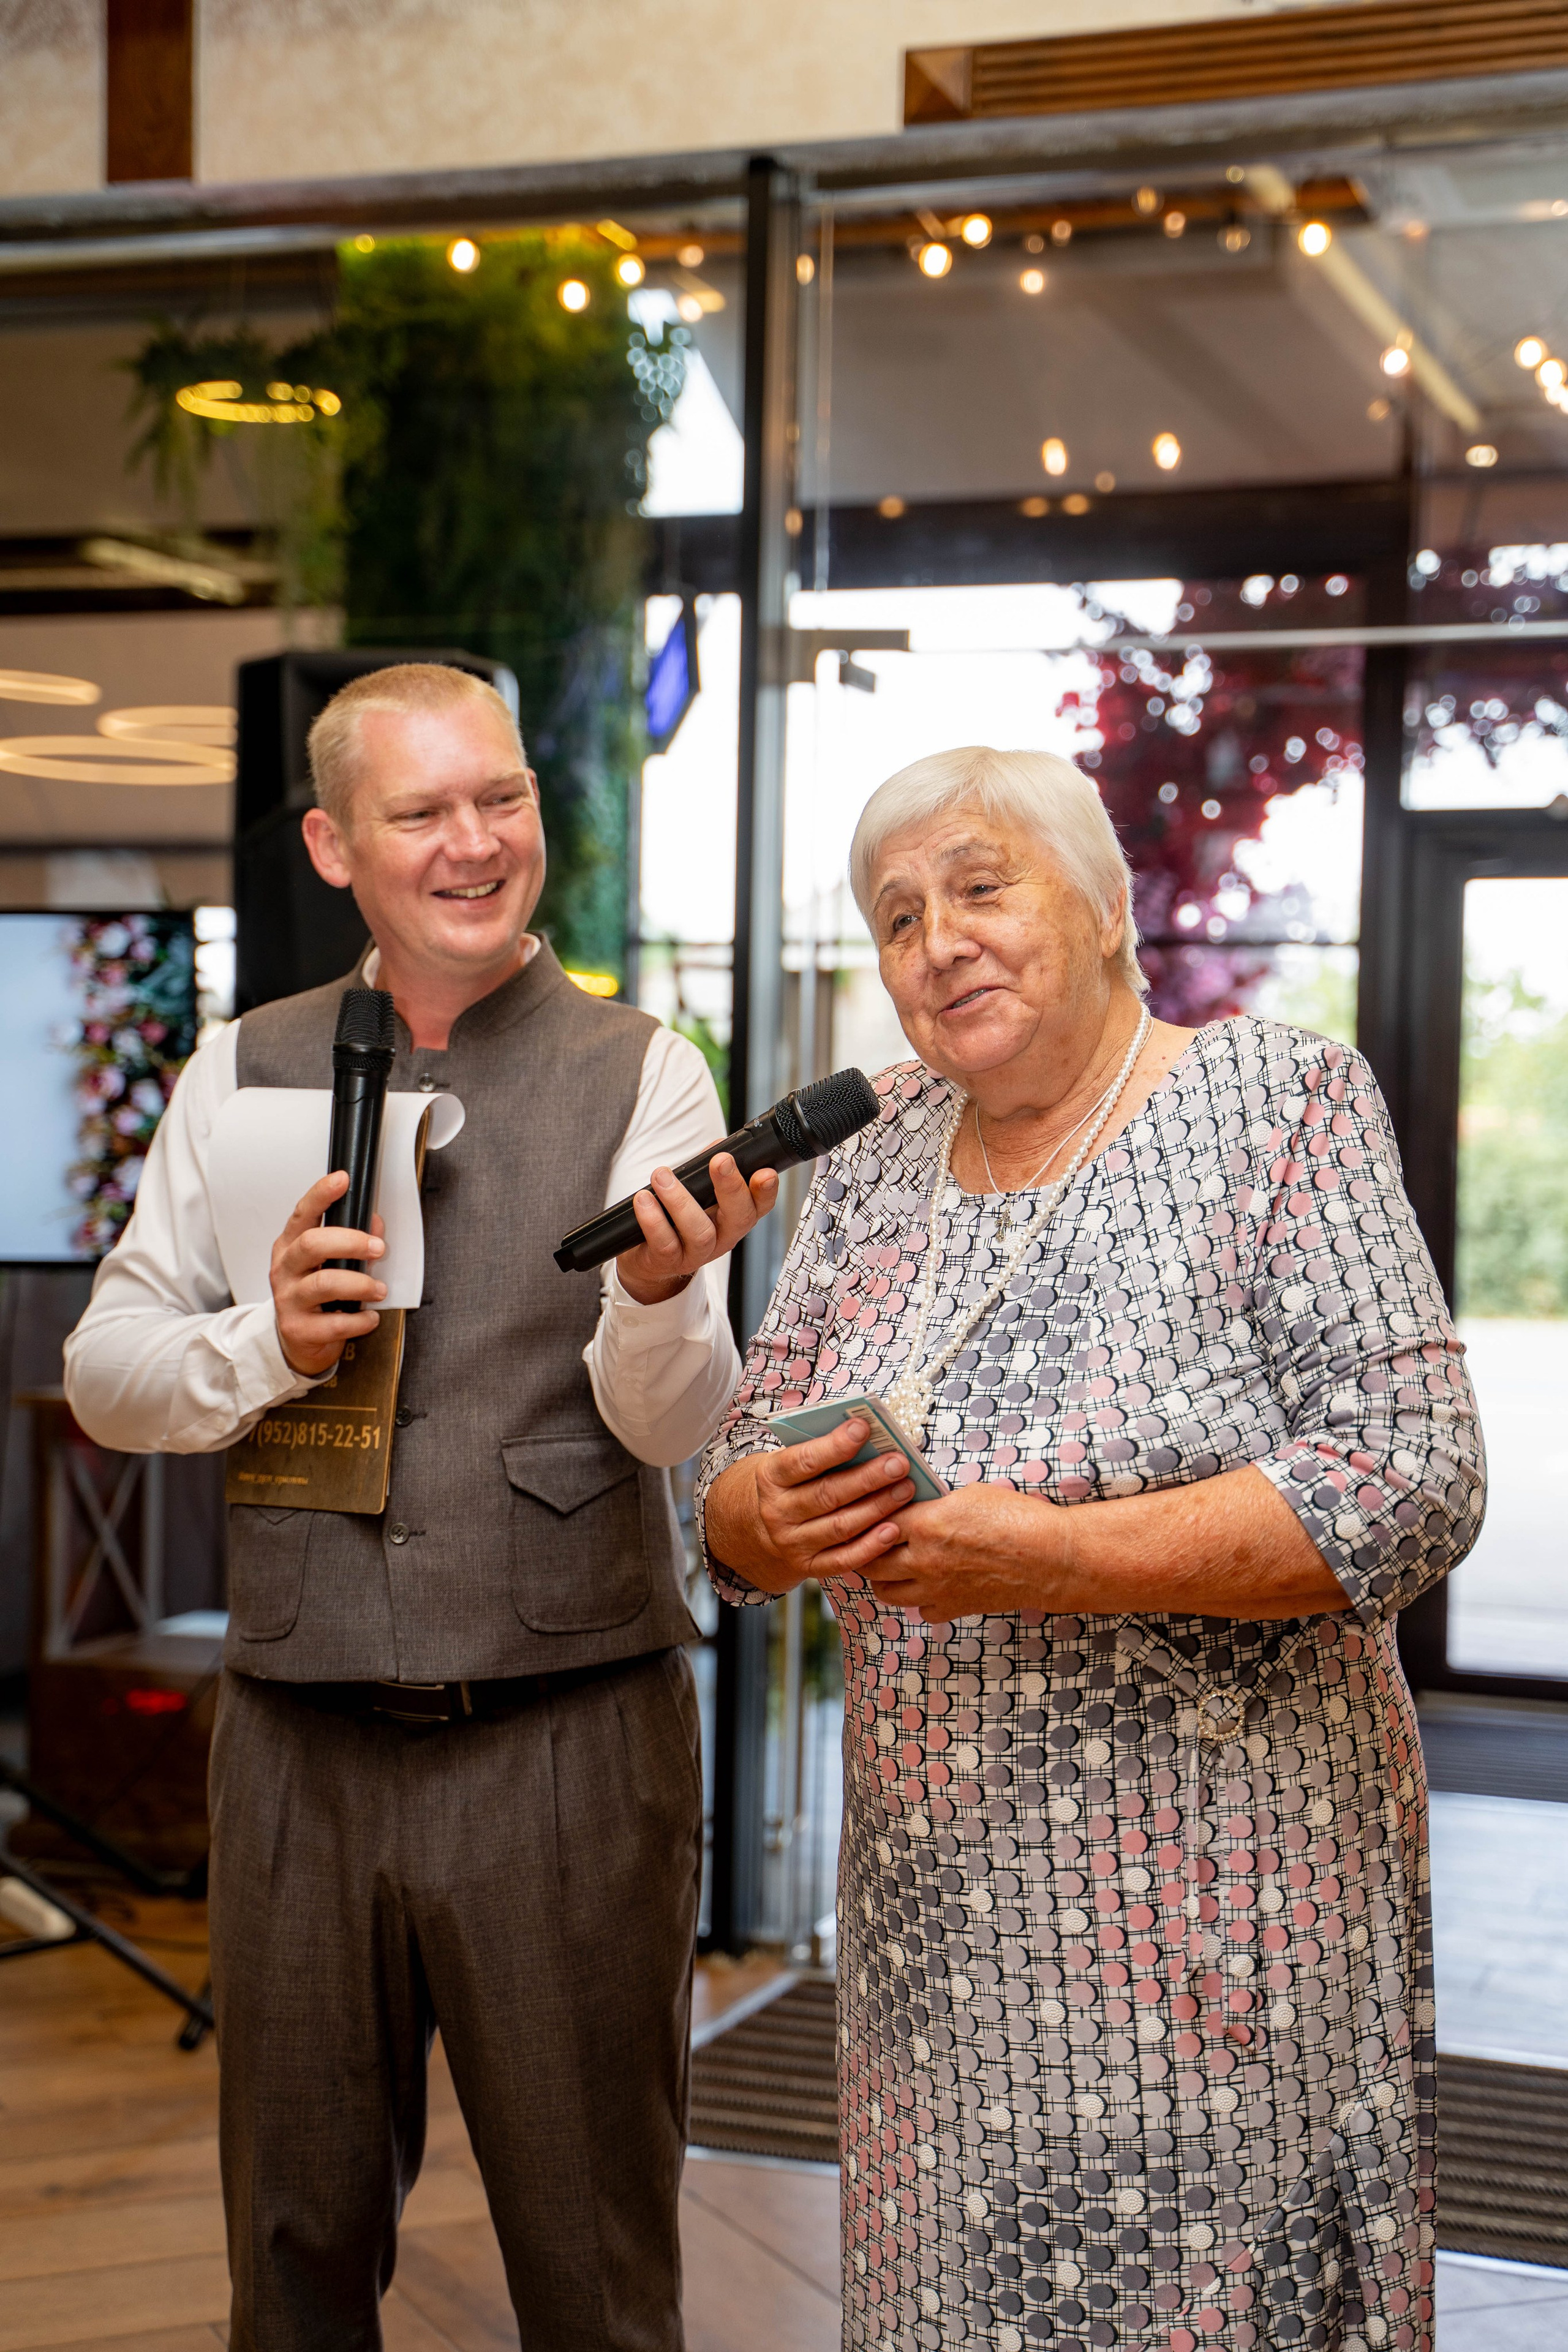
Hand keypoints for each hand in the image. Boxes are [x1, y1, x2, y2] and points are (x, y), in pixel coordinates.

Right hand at [271, 1170, 387, 1378]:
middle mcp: (285, 1270)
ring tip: (379, 1289)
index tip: (342, 1180)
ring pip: (324, 1283)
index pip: (302, 1214)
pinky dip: (359, 1320)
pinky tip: (370, 1317)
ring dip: (360, 1284)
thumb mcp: (328, 1264)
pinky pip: (334, 1323)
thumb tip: (375, 1221)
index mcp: (290, 1247)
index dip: (320, 1195)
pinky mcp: (298, 1329)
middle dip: (350, 1242)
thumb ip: (351, 1241)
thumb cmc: (315, 1297)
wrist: (297, 1342)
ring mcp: (288, 1300)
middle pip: (312, 1244)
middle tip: (378, 1248)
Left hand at [615, 1151, 779, 1305]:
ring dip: (680, 1200)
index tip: (764, 1172)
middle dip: (731, 1188)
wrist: (649, 1259)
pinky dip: (653, 1220)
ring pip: (700, 1232)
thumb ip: (706, 1170)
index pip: (760, 1206)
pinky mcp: (668, 1262)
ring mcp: (697, 1254)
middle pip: (739, 1218)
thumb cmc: (676, 1220)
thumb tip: (719, 1144)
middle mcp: (722, 1238)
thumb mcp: (695, 1194)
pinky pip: (665, 1244)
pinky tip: (644, 1199)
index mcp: (734, 1218)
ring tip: (661, 1176)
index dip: (766, 1191)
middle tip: (720, 1161)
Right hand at [703, 1417, 915, 1593]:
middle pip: (827, 1494)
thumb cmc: (792, 1484)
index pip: (803, 1460)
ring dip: (877, 1508)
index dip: (834, 1446)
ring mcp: (792, 1543)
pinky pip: (843, 1559)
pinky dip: (870, 1547)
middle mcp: (778, 1512)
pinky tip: (893, 1530)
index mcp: (771, 1477)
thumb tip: (869, 1438)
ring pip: (840, 1527)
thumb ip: (822, 1451)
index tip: (863, 1428)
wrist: (760, 1529)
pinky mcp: (809, 1567)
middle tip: (899, 1463)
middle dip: (867, 1478)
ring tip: (906, 1490)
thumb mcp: (792, 1462)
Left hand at [859, 1482, 1067, 1621]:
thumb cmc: (1018, 1519)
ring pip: (886, 1592)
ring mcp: (935, 1589)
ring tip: (892, 1565)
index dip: (873, 1516)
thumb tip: (918, 1505)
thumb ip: (936, 1503)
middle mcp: (923, 1560)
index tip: (873, 1512)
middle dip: (867, 1550)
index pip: (877, 1521)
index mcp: (926, 1525)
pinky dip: (919, 1600)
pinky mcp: (952, 1608)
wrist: (1049, 1559)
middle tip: (872, 1541)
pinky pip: (920, 1610)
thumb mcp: (972, 1495)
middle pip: (871, 1561)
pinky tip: (927, 1585)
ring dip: (884, 1577)